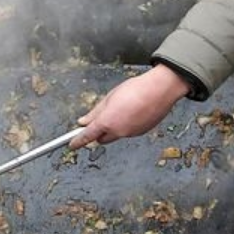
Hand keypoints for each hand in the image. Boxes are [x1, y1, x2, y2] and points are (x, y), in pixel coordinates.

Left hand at [71, 65, 190, 147]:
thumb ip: (95, 112)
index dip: (78, 141)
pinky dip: (127, 125)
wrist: (161, 89)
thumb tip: (84, 121)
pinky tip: (133, 111)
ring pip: (116, 134)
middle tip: (100, 119)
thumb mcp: (110, 97)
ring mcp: (131, 133)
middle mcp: (119, 131)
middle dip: (99, 132)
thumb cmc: (136, 89)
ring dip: (115, 126)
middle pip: (102, 138)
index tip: (72, 144)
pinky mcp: (142, 132)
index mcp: (107, 122)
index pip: (87, 135)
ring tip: (123, 108)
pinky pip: (129, 131)